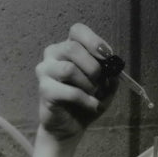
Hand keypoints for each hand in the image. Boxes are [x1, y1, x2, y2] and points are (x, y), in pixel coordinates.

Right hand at [36, 23, 119, 142]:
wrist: (70, 125)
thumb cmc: (86, 100)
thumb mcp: (105, 85)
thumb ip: (111, 73)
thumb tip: (113, 67)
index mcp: (68, 47)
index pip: (77, 30)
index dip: (94, 41)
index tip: (107, 56)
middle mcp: (53, 54)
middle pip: (72, 48)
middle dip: (93, 67)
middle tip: (100, 81)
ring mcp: (45, 71)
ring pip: (68, 69)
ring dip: (88, 84)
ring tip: (94, 94)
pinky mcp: (44, 90)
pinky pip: (69, 91)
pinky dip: (86, 100)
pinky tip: (92, 105)